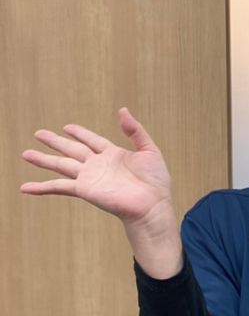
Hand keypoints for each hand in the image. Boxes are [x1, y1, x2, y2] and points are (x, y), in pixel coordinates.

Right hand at [21, 108, 181, 277]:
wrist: (152, 204)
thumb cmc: (155, 181)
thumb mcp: (149, 150)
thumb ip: (135, 131)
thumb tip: (122, 110)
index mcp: (114, 155)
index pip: (92, 140)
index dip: (80, 133)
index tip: (67, 126)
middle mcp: (98, 165)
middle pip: (72, 149)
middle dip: (56, 142)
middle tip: (39, 133)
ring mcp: (90, 177)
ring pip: (61, 165)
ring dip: (44, 160)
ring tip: (26, 153)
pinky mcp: (84, 190)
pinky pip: (59, 186)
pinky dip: (42, 187)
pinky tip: (25, 187)